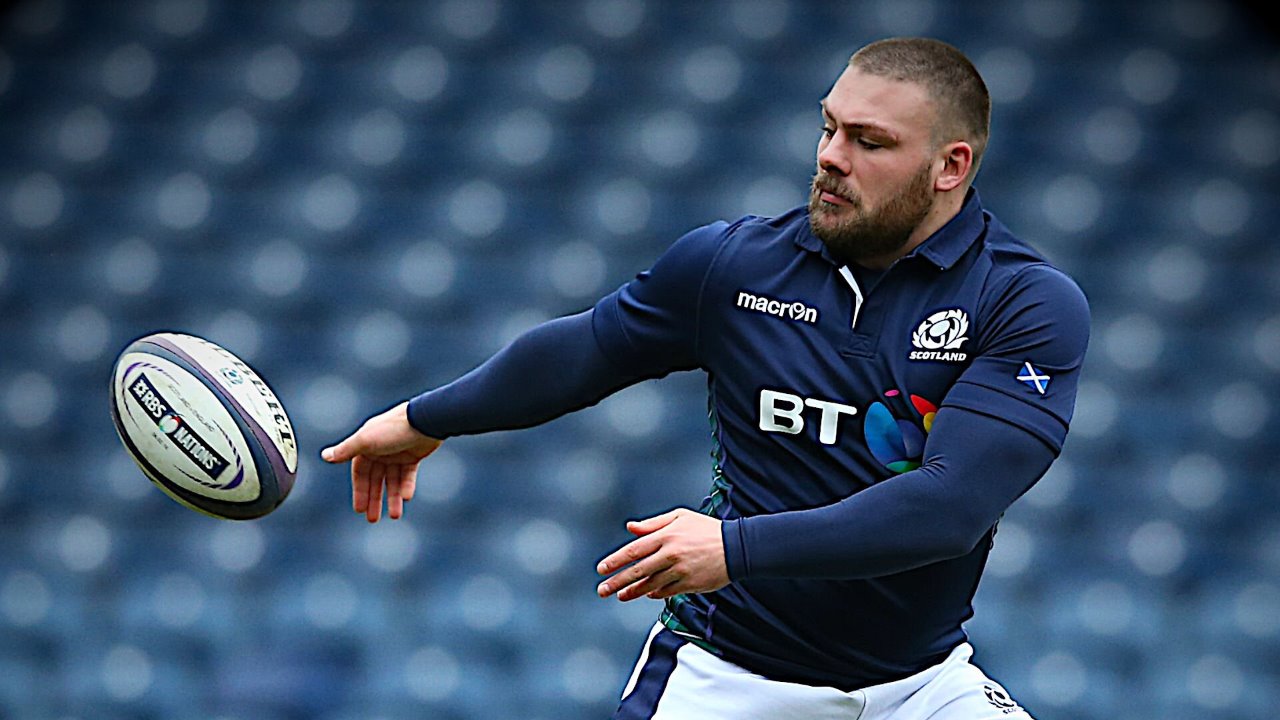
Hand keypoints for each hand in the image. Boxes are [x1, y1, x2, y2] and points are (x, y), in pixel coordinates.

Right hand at [321, 401, 442, 522]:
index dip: (359, 491)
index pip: (360, 473)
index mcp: (366, 446)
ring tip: (394, 515)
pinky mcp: (413, 456)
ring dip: (392, 498)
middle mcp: (380, 450)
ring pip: (392, 480)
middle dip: (374, 499)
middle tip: (373, 519)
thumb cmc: (393, 429)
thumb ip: (346, 450)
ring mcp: (397, 453)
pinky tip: (406, 497)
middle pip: (375, 479)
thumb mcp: (365, 440)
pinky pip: (407, 475)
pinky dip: (406, 486)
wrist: (425, 420)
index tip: (359, 509)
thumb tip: (325, 456)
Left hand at [596, 508, 728, 601]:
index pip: (634, 550)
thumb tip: (630, 527)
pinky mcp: (690, 584)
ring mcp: (680, 571)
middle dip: (617, 581)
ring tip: (620, 595)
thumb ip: (653, 524)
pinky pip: (666, 592)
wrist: (737, 547)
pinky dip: (654, 593)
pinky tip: (645, 594)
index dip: (615, 561)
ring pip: (650, 585)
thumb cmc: (706, 529)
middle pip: (637, 570)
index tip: (601, 569)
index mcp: (666, 535)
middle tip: (602, 589)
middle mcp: (671, 554)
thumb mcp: (680, 518)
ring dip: (632, 591)